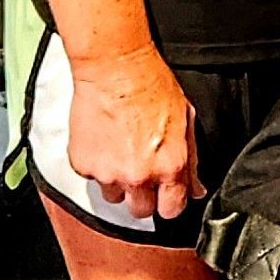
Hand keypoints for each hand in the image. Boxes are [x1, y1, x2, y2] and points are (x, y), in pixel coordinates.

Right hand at [66, 45, 201, 221]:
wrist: (114, 67)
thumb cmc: (152, 86)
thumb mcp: (186, 121)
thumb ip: (191, 161)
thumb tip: (195, 189)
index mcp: (169, 166)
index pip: (171, 210)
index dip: (169, 203)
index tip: (166, 196)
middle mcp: (139, 176)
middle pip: (141, 212)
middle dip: (143, 196)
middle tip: (140, 171)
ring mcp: (108, 172)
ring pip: (114, 196)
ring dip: (118, 181)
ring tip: (120, 151)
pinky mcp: (83, 164)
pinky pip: (91, 177)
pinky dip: (96, 164)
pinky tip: (104, 141)